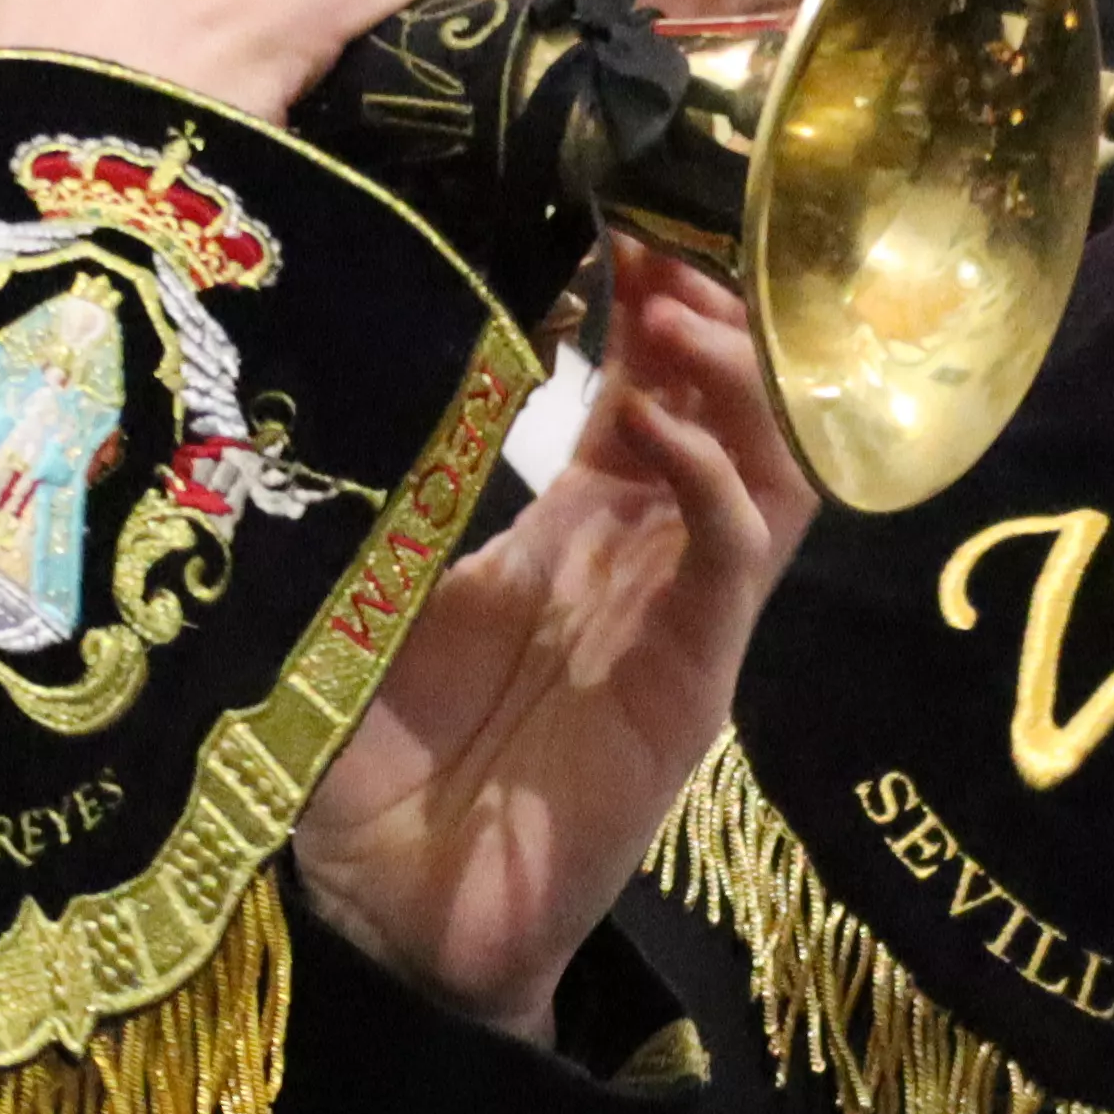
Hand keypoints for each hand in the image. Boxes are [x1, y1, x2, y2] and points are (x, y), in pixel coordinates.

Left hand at [296, 251, 815, 1039]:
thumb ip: (391, 483)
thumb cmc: (370, 764)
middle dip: (709, 297)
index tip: (607, 186)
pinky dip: (713, 471)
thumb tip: (345, 338)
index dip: (644, 283)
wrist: (390, 926)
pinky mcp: (692, 683)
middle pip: (734, 397)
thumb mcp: (368, 585)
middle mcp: (646, 557)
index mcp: (580, 526)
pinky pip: (736, 554)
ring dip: (730, 365)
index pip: (648, 376)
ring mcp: (680, 616)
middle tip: (659, 210)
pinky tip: (648, 413)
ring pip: (769, 457)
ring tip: (670, 290)